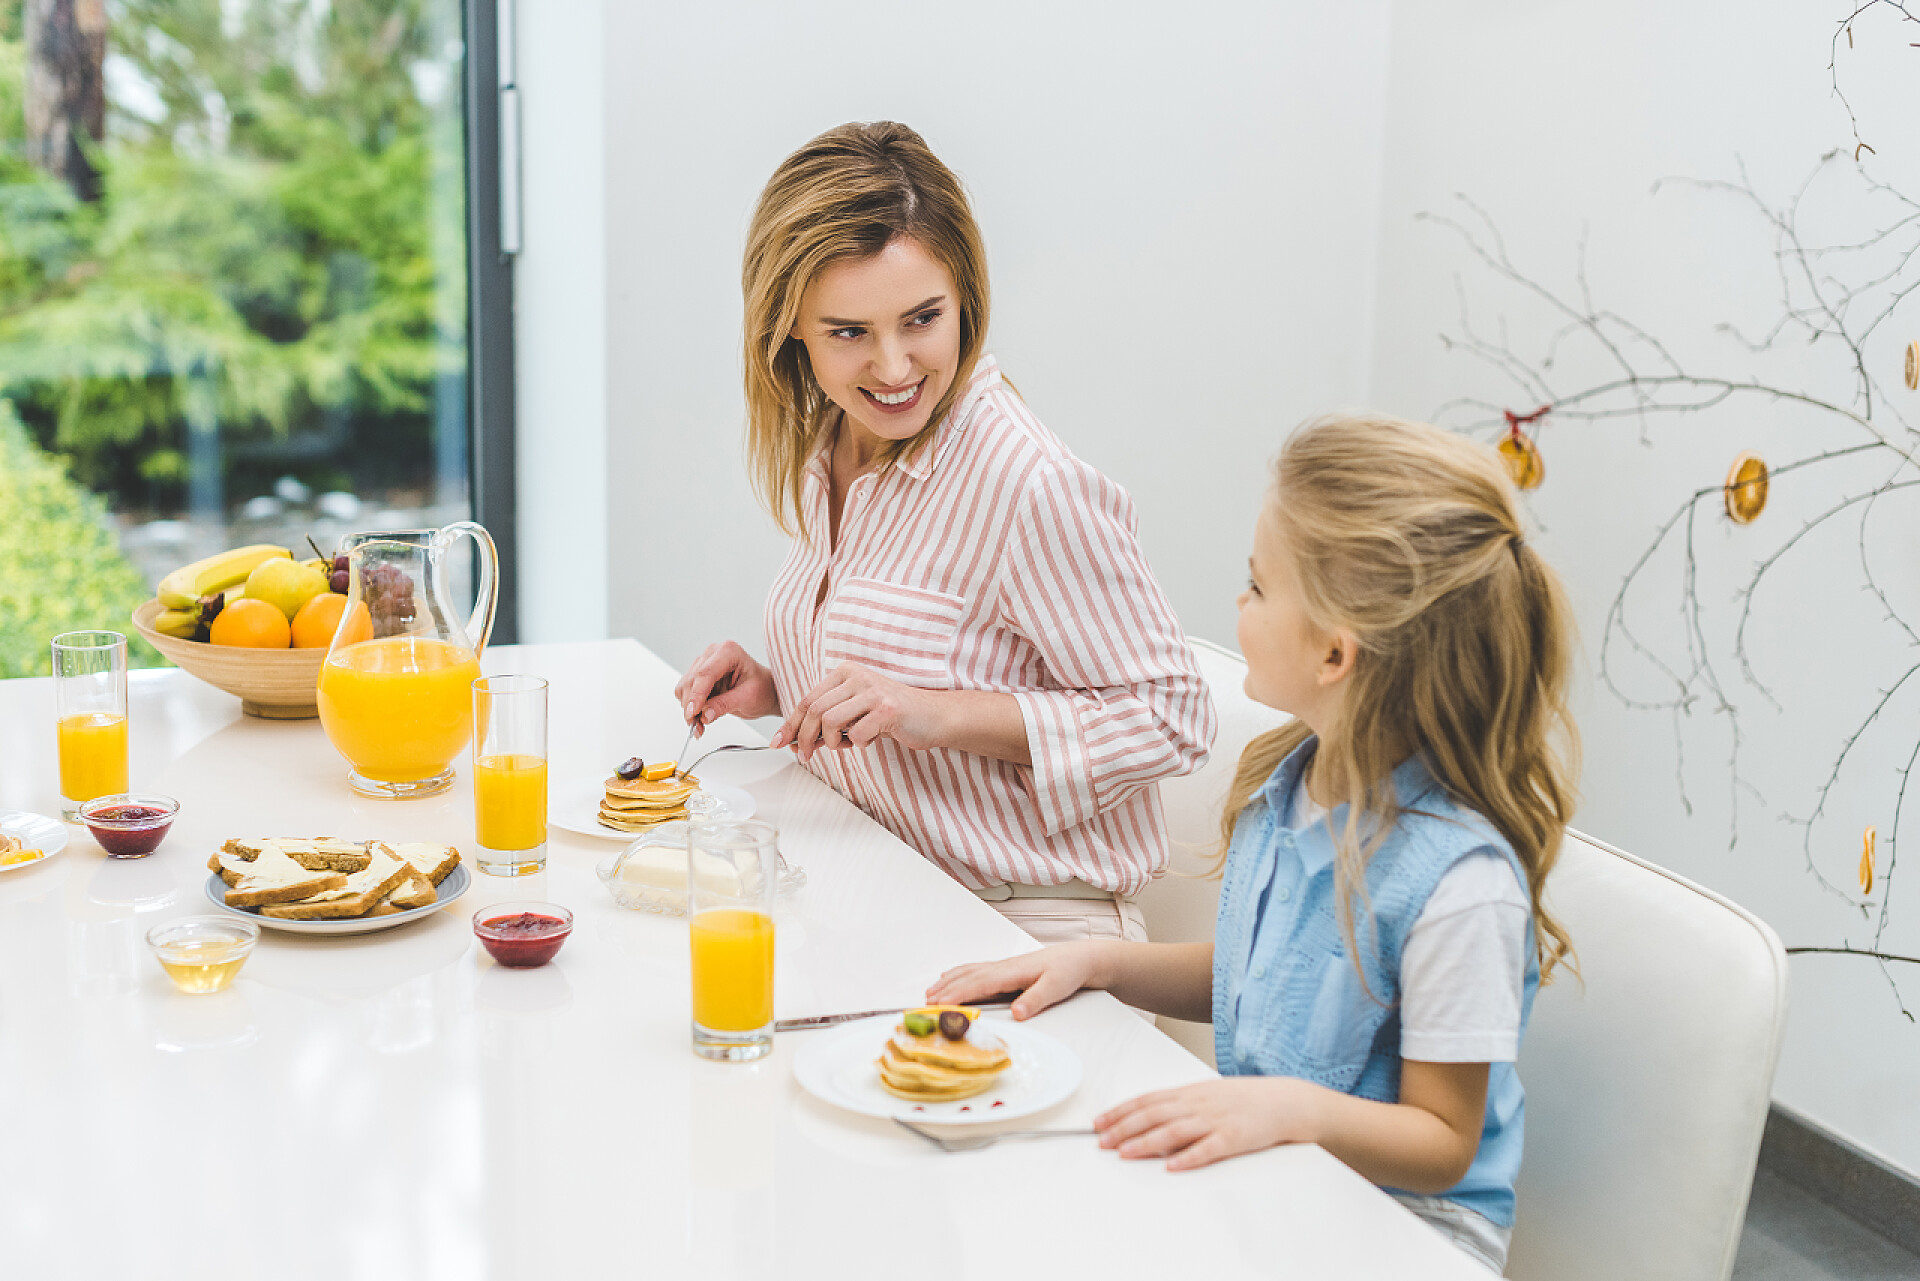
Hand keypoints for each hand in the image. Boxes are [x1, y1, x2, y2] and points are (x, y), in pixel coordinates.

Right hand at [674, 642, 779, 733]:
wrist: (765, 691)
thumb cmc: (762, 689)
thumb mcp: (747, 699)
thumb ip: (725, 705)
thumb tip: (704, 715)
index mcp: (729, 652)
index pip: (705, 674)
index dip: (696, 695)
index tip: (692, 713)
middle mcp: (713, 654)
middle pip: (691, 680)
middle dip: (692, 705)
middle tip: (697, 726)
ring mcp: (704, 663)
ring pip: (685, 687)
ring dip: (689, 709)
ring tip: (700, 725)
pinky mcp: (698, 675)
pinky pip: (685, 692)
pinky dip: (690, 708)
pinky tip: (700, 718)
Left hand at [772, 662, 943, 761]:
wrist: (932, 716)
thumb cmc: (891, 716)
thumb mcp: (855, 713)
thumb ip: (828, 721)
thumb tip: (797, 740)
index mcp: (846, 672)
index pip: (808, 699)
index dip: (791, 724)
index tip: (779, 742)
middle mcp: (857, 676)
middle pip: (815, 710)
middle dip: (805, 738)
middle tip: (806, 755)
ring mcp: (873, 691)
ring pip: (831, 721)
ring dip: (834, 742)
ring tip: (847, 744)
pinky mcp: (887, 708)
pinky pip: (857, 733)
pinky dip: (859, 744)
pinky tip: (871, 739)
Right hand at [925, 942, 1105, 1019]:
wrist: (1082, 958)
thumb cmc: (1069, 971)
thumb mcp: (1056, 987)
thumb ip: (1035, 999)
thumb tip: (1016, 1013)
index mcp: (1012, 971)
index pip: (978, 984)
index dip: (957, 995)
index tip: (938, 1005)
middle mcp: (1004, 967)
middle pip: (967, 978)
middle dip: (944, 990)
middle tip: (924, 1004)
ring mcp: (1004, 967)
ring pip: (969, 972)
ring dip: (948, 981)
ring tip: (929, 992)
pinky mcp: (1007, 969)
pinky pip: (976, 970)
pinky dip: (959, 974)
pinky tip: (951, 977)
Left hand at [1094, 1077, 1328, 1171]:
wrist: (1284, 1101)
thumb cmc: (1243, 1100)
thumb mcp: (1207, 1095)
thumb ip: (1179, 1108)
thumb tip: (1147, 1121)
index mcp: (1189, 1093)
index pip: (1147, 1100)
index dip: (1120, 1111)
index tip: (1099, 1122)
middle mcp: (1198, 1104)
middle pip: (1154, 1114)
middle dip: (1124, 1128)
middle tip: (1101, 1141)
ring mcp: (1215, 1121)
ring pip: (1174, 1131)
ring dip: (1147, 1142)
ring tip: (1125, 1153)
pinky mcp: (1233, 1139)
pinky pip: (1207, 1149)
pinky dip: (1188, 1157)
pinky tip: (1172, 1166)